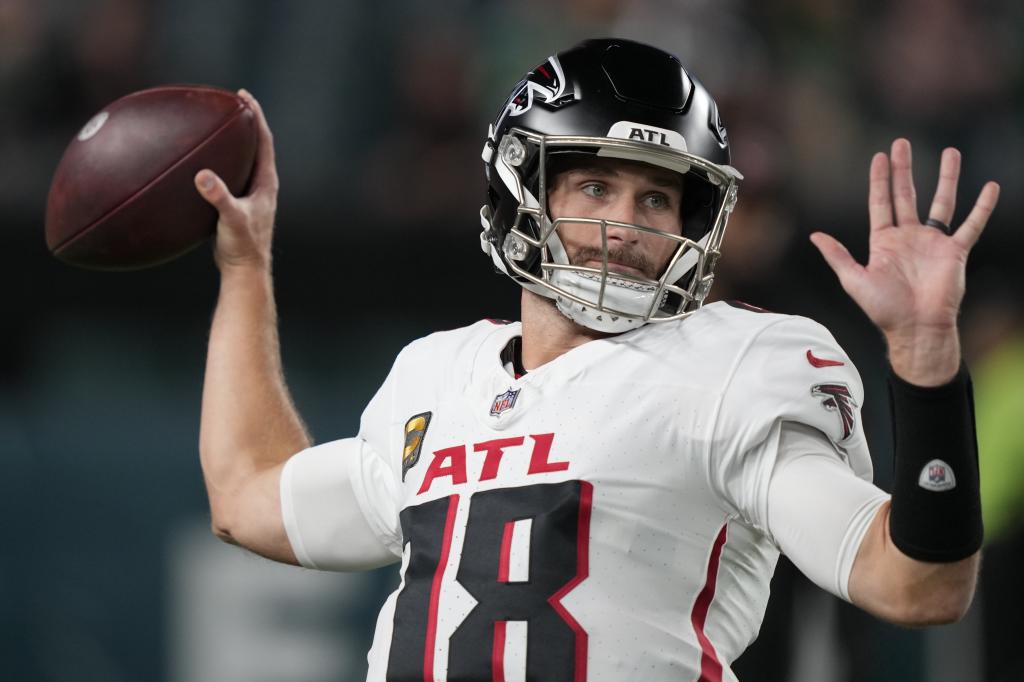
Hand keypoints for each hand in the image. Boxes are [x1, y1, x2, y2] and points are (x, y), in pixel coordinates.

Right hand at [194, 89, 278, 270]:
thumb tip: (202, 176)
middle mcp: (262, 186)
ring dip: (236, 142)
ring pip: (245, 160)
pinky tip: (204, 161)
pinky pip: (231, 175)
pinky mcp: (240, 205)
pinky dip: (222, 162)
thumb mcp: (230, 218)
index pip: (264, 141)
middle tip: (232, 102)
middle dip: (246, 123)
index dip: (255, 117)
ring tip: (220, 125)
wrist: (245, 270)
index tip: (244, 97)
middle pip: (257, 145)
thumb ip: (218, 196)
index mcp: (265, 183)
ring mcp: (252, 195)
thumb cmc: (242, 245)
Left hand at [810, 139, 999, 382]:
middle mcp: (908, 237)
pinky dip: (981, 207)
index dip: (880, 179)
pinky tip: (990, 187)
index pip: (881, 202)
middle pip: (907, 195)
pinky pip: (972, 225)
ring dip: (946, 178)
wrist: (915, 328)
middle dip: (904, 169)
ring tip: (950, 152)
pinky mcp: (955, 252)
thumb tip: (815, 235)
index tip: (880, 156)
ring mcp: (933, 243)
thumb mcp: (854, 280)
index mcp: (884, 242)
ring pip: (942, 202)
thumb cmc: (883, 310)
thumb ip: (837, 256)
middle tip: (902, 143)